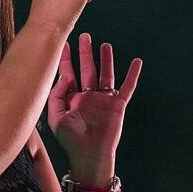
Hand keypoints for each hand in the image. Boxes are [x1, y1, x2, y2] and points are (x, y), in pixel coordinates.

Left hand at [47, 32, 141, 170]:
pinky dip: (132, 75)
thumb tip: (66, 76)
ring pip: (106, 74)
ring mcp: (103, 100)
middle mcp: (88, 97)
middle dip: (85, 53)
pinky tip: (136, 62)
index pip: (69, 74)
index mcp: (72, 99)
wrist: (89, 155)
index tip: (64, 44)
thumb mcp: (56, 118)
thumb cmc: (71, 141)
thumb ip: (56, 96)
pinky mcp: (117, 105)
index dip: (66, 59)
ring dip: (106, 60)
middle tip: (84, 36)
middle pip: (87, 69)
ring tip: (105, 45)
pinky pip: (127, 87)